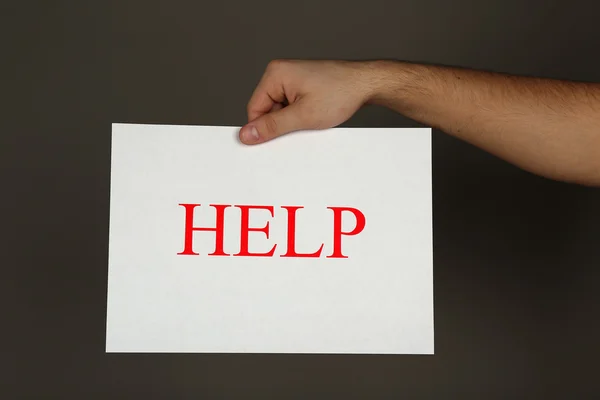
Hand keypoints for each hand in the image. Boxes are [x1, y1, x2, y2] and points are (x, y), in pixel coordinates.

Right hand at [239, 60, 373, 144]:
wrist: (367, 84)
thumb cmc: (340, 93)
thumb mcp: (302, 117)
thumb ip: (272, 127)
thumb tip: (246, 135)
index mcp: (275, 74)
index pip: (254, 109)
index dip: (264, 128)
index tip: (276, 141)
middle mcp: (280, 72)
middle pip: (266, 110)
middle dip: (281, 124)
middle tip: (300, 129)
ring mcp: (292, 78)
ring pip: (279, 110)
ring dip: (292, 121)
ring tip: (311, 120)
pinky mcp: (302, 85)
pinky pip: (290, 106)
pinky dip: (299, 116)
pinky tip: (314, 117)